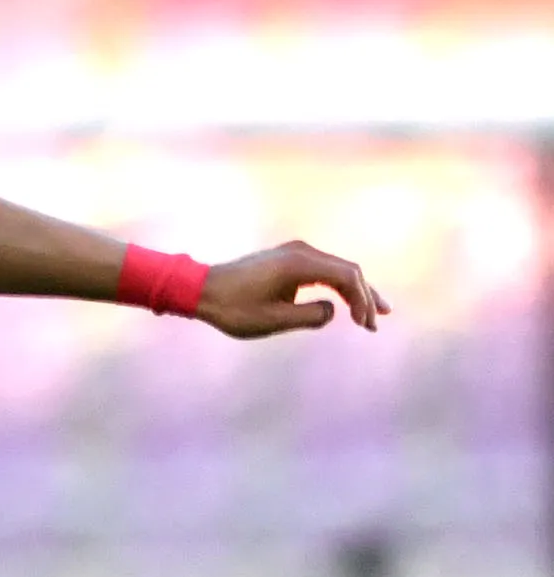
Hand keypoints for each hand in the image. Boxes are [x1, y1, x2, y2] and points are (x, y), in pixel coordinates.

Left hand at [201, 241, 384, 337]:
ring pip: (336, 269)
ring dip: (354, 291)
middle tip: (378, 321)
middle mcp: (301, 251)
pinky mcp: (287, 259)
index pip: (347, 277)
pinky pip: (322, 270)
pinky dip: (336, 286)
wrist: (199, 289)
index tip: (365, 325)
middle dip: (366, 296)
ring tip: (372, 314)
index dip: (362, 301)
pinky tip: (345, 302)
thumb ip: (310, 316)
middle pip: (347, 270)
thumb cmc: (232, 307)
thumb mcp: (273, 319)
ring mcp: (294, 252)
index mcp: (300, 263)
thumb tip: (333, 310)